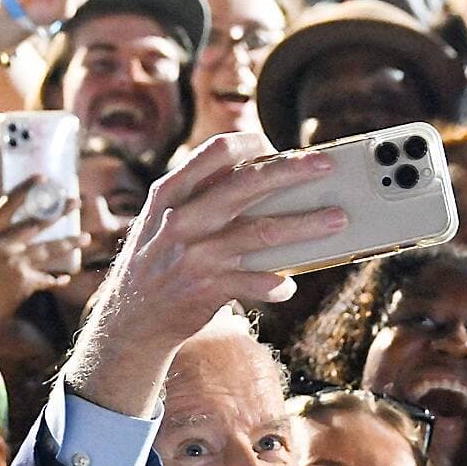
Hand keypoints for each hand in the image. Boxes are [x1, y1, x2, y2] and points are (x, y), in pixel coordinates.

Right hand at [0, 180, 84, 343]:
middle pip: (36, 223)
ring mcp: (13, 264)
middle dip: (60, 211)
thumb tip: (29, 228)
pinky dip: (56, 279)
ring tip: (87, 238)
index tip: (43, 177)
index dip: (25, 189)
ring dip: (70, 243)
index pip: (7, 204)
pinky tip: (66, 277)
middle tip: (78, 201)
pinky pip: (47, 278)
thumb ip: (0, 241)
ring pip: (49, 249)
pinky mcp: (24, 283)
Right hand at [66, 133, 346, 413]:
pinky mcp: (206, 289)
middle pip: (246, 186)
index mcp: (169, 194)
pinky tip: (289, 285)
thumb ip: (201, 198)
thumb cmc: (159, 261)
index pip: (214, 153)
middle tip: (325, 165)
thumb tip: (265, 180)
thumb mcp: (163, 220)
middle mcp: (181, 220)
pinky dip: (277, 283)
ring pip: (261, 234)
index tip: (275, 145)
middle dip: (291, 172)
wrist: (130, 321)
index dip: (249, 144)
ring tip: (336, 220)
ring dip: (304, 226)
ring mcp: (194, 255)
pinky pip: (255, 282)